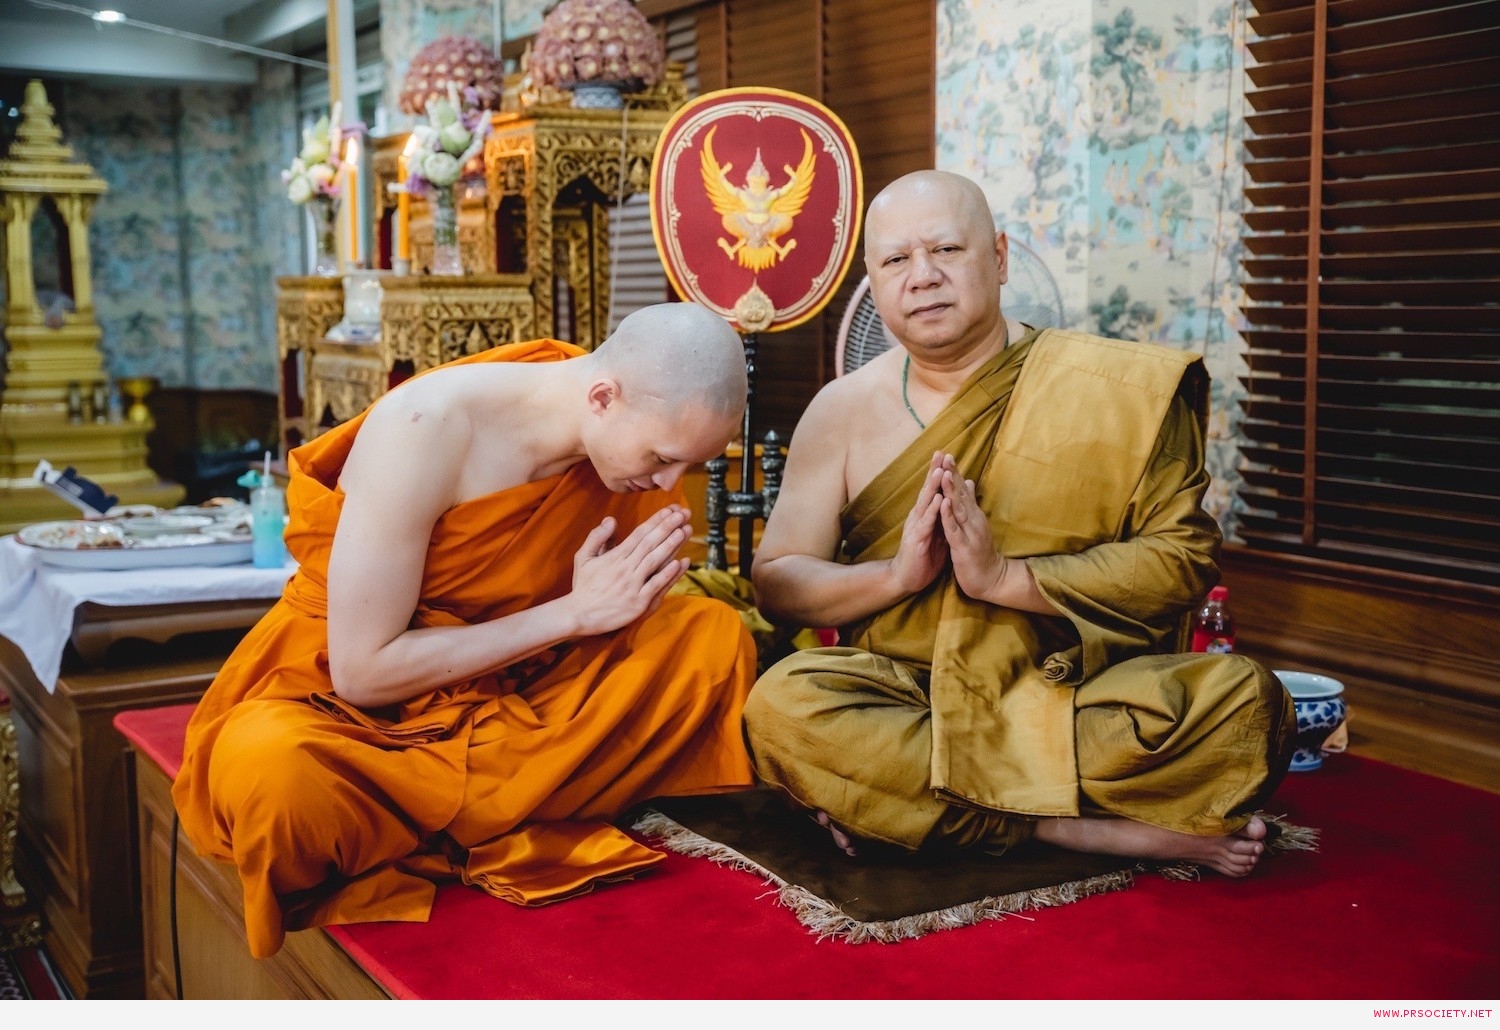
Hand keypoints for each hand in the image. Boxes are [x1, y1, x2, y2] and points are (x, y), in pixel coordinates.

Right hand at [566, 505, 691, 635]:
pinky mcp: (638, 602)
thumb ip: (597, 537)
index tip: (669, 510)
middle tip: (682, 514)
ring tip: (684, 530)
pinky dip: (668, 574)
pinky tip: (680, 563)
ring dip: (671, 545)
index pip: (639, 534)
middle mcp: (625, 568)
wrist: (579, 615)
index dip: (655, 521)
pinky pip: (656, 585)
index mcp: (615, 557)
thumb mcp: (583, 557)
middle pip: (650, 544)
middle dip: (667, 527)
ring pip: (655, 561)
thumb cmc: (583, 586)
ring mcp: (632, 585)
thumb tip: (611, 519)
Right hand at [886, 453, 948, 596]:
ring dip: (932, 487)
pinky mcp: (916, 540)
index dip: (939, 472)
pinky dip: (931, 511)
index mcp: (925, 515)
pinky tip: (937, 500)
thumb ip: (945, 516)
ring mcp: (916, 527)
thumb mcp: (938, 533)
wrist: (907, 578)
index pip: (933, 490)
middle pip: (927, 490)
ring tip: (939, 470)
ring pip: (925, 503)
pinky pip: (925, 523)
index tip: (947, 455)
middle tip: (941, 452)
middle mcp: (918, 517)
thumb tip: (953, 501)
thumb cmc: (924, 555)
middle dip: (934, 471)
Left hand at [937, 459, 1004, 601]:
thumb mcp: (976, 524)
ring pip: (958, 508)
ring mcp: (969, 532)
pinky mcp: (963, 546)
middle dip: (953, 475)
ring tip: (945, 474)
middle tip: (946, 456)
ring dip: (951, 491)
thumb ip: (971, 504)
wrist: (991, 578)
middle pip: (962, 494)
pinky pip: (954, 529)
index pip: (963, 490)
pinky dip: (948, 516)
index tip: (947, 455)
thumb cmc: (980, 551)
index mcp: (973, 515)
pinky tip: (943, 504)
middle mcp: (973, 520)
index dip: (955, 472)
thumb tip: (970, 482)